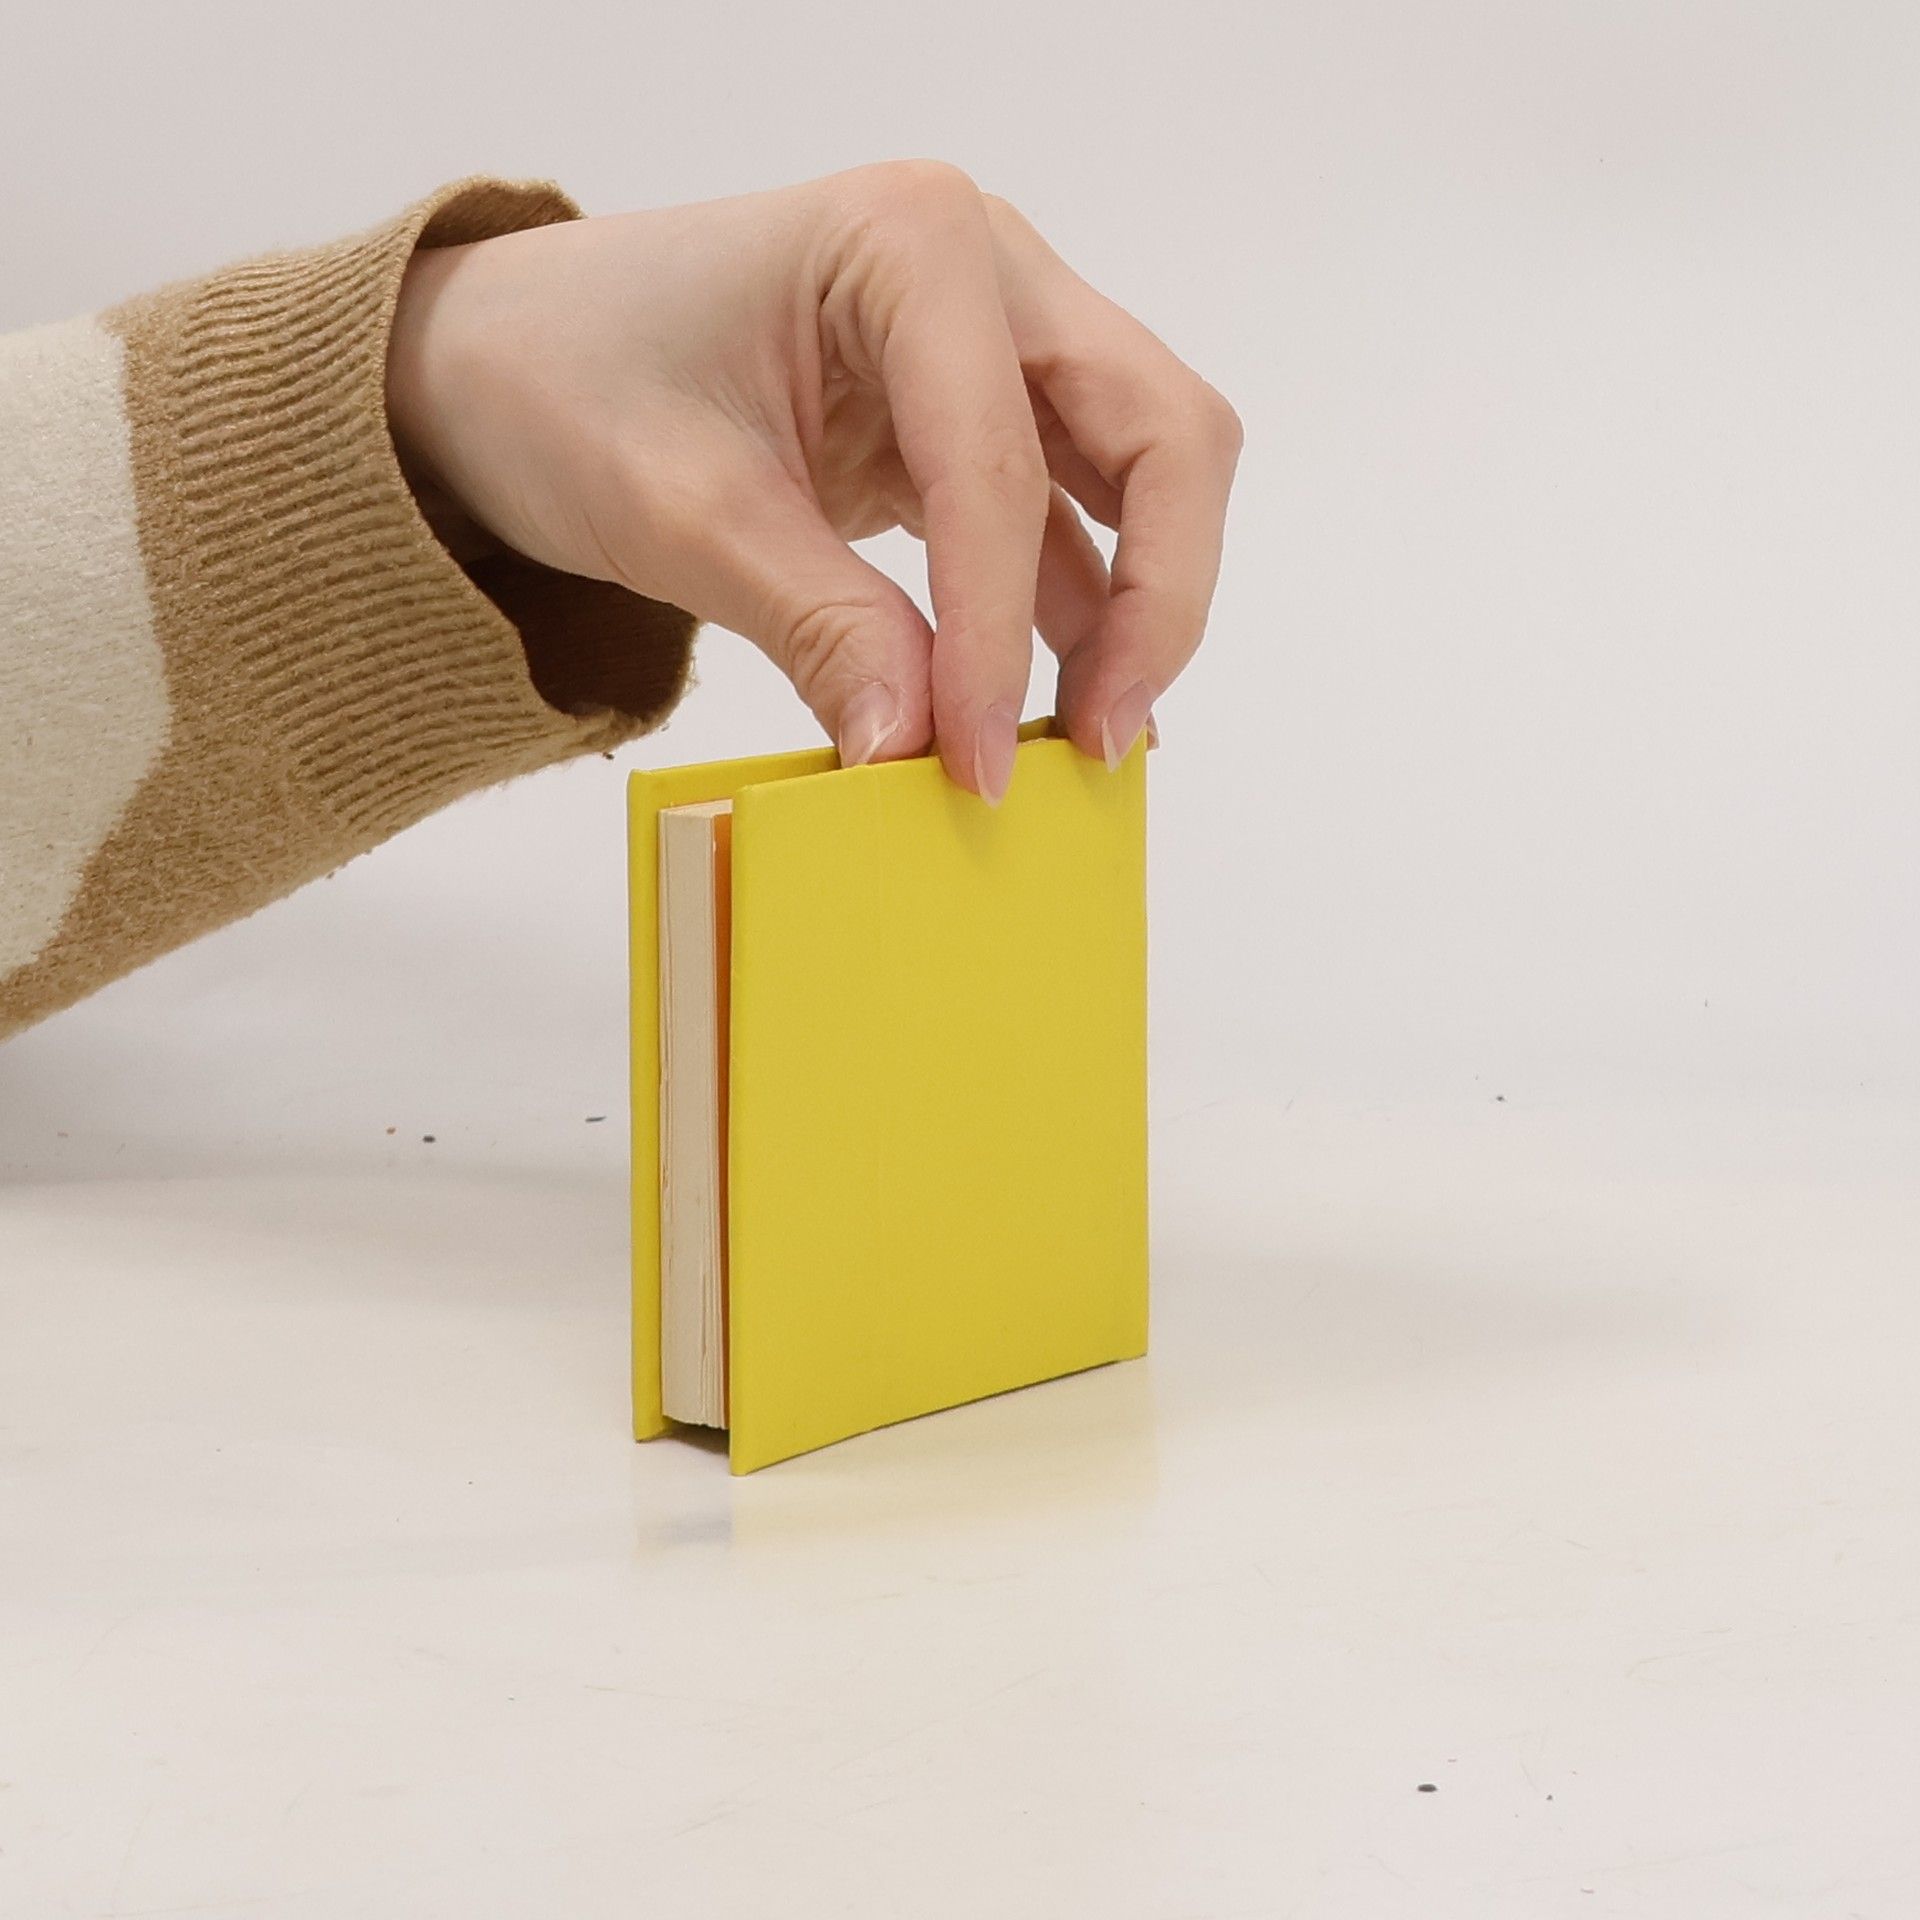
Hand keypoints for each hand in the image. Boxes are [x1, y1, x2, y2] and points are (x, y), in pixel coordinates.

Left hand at [386, 161, 1240, 801]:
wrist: (500, 361)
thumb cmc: (567, 381)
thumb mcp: (685, 514)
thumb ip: (822, 628)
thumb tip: (917, 755)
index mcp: (909, 242)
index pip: (1000, 466)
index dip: (1000, 635)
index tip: (977, 764)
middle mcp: (984, 269)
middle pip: (1159, 433)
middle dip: (1154, 597)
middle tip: (1104, 738)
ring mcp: (992, 335)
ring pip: (1144, 469)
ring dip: (1137, 606)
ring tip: (1087, 740)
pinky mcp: (971, 412)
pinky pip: (1068, 513)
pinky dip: (1075, 606)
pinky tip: (1052, 697)